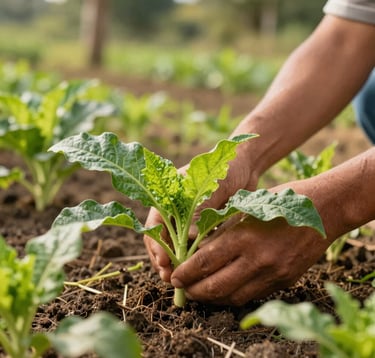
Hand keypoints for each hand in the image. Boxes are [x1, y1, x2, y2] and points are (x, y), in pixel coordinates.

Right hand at [143, 146, 258, 282]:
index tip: (164, 263)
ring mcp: (187, 220)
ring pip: (175, 247)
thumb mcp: (213, 185)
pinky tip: (196, 272)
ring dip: (176, 264)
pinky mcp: (201, 227)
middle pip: (161, 240)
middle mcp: (174, 210)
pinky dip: (191, 260)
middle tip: (171, 279)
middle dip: (163, 261)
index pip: (153, 225)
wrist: (246, 166)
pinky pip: (192, 247)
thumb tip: (189, 238)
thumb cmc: (226, 169)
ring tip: (181, 281)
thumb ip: (200, 208)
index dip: (156, 246)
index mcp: (167, 196)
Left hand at [170, 215, 330, 305]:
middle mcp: (257, 260)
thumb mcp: (246, 209)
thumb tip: (198, 250)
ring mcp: (273, 274)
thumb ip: (222, 231)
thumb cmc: (281, 201)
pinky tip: (225, 291)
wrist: (324, 209)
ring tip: (200, 292)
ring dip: (213, 298)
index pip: (204, 263)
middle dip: (194, 290)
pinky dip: (234, 296)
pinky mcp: (284, 281)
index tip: (175, 277)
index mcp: (243, 236)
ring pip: (233, 297)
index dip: (185, 273)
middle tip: (183, 288)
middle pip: (215, 286)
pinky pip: (253, 295)